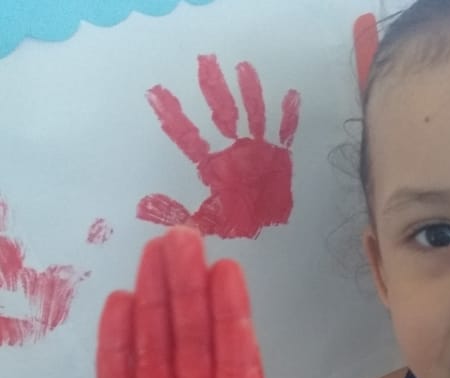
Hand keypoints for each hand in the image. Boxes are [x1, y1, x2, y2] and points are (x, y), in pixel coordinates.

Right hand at [89, 227, 316, 377]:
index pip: (237, 366)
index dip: (232, 318)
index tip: (230, 271)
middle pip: (193, 345)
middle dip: (189, 292)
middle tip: (183, 237)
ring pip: (155, 353)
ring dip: (155, 304)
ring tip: (154, 255)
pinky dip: (117, 348)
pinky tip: (122, 306)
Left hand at [137, 55, 299, 239]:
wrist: (273, 228)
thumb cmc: (238, 222)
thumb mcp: (206, 220)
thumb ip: (178, 214)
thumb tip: (144, 207)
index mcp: (212, 164)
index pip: (189, 135)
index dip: (174, 116)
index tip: (157, 93)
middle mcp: (233, 149)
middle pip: (221, 113)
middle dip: (212, 89)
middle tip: (204, 62)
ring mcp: (258, 148)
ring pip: (252, 114)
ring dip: (248, 92)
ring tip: (242, 68)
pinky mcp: (280, 154)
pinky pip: (284, 131)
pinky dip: (287, 115)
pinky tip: (289, 95)